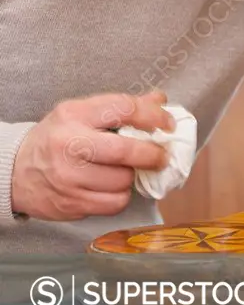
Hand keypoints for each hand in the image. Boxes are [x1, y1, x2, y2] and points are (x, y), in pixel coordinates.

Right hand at [11, 90, 174, 220]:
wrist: (15, 172)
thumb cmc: (56, 139)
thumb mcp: (81, 113)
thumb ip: (121, 107)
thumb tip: (160, 100)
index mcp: (75, 114)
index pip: (124, 108)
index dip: (153, 116)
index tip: (167, 124)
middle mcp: (70, 144)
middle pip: (125, 151)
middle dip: (152, 154)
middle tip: (161, 155)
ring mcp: (69, 177)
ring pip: (123, 180)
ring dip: (131, 176)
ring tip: (123, 171)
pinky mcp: (71, 203)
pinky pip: (114, 203)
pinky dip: (120, 196)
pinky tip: (111, 188)